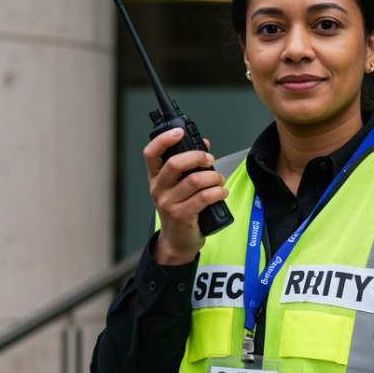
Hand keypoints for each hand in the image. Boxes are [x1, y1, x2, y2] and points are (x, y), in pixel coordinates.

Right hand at [144, 128, 227, 265]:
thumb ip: (190, 165)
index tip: (179, 132)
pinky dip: (217, 192)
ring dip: (213, 177)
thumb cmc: (180, 209)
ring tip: (219, 180)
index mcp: (156, 177)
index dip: (164, 139)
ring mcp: (168, 203)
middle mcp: (158, 189)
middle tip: (209, 160)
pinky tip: (222, 192)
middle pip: (175, 164)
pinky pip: (203, 198)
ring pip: (194, 181)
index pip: (151, 153)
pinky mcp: (181, 215)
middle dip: (197, 157)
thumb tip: (204, 144)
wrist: (177, 240)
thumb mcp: (179, 186)